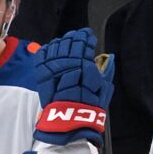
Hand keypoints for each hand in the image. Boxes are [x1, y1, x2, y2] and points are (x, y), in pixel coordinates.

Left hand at [31, 28, 112, 146]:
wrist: (69, 118)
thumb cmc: (89, 105)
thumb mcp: (104, 88)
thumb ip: (107, 70)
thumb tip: (109, 57)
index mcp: (84, 63)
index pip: (84, 43)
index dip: (87, 36)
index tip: (89, 35)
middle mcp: (68, 62)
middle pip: (70, 42)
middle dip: (75, 36)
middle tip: (78, 35)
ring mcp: (53, 67)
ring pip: (56, 45)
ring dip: (63, 41)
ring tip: (67, 41)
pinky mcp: (42, 73)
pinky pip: (42, 55)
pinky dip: (48, 48)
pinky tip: (52, 47)